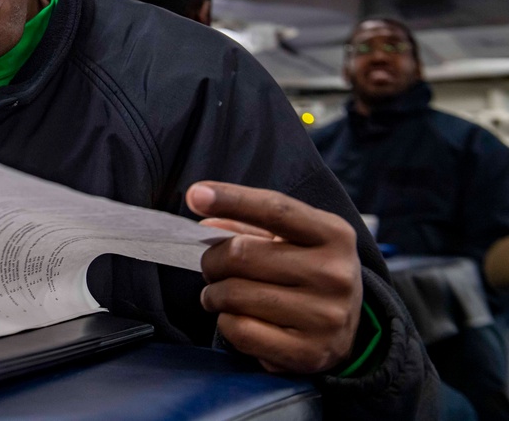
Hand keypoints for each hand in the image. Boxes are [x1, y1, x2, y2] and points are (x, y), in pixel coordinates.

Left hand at [186, 182, 361, 373]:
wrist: (349, 328)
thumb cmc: (309, 272)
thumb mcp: (292, 240)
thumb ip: (248, 227)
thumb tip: (206, 225)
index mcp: (333, 234)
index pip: (274, 209)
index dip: (232, 199)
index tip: (196, 194)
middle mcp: (334, 273)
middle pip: (241, 254)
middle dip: (212, 260)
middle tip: (212, 267)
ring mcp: (324, 316)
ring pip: (234, 295)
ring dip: (214, 294)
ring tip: (221, 295)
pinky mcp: (309, 352)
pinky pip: (240, 331)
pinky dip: (226, 323)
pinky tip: (237, 319)